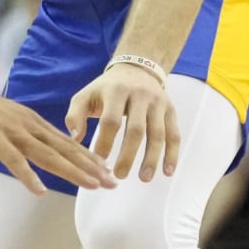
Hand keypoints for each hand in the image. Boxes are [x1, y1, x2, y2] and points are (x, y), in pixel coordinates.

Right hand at [0, 76, 114, 194]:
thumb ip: (15, 133)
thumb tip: (26, 148)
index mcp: (27, 120)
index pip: (64, 141)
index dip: (86, 157)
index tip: (105, 170)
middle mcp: (24, 124)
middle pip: (62, 148)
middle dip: (89, 167)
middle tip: (112, 183)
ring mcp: (7, 129)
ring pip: (45, 153)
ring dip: (71, 170)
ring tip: (92, 185)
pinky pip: (11, 157)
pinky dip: (26, 173)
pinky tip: (38, 189)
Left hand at [65, 63, 181, 181]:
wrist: (136, 69)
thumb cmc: (106, 89)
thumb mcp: (86, 95)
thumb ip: (75, 115)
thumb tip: (75, 138)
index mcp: (116, 91)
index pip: (111, 119)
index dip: (106, 141)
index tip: (99, 160)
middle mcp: (139, 95)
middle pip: (136, 129)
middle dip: (128, 154)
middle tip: (119, 175)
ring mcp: (158, 103)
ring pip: (158, 133)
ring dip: (152, 158)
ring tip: (144, 178)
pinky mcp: (170, 110)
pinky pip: (174, 134)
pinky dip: (172, 154)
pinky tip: (167, 172)